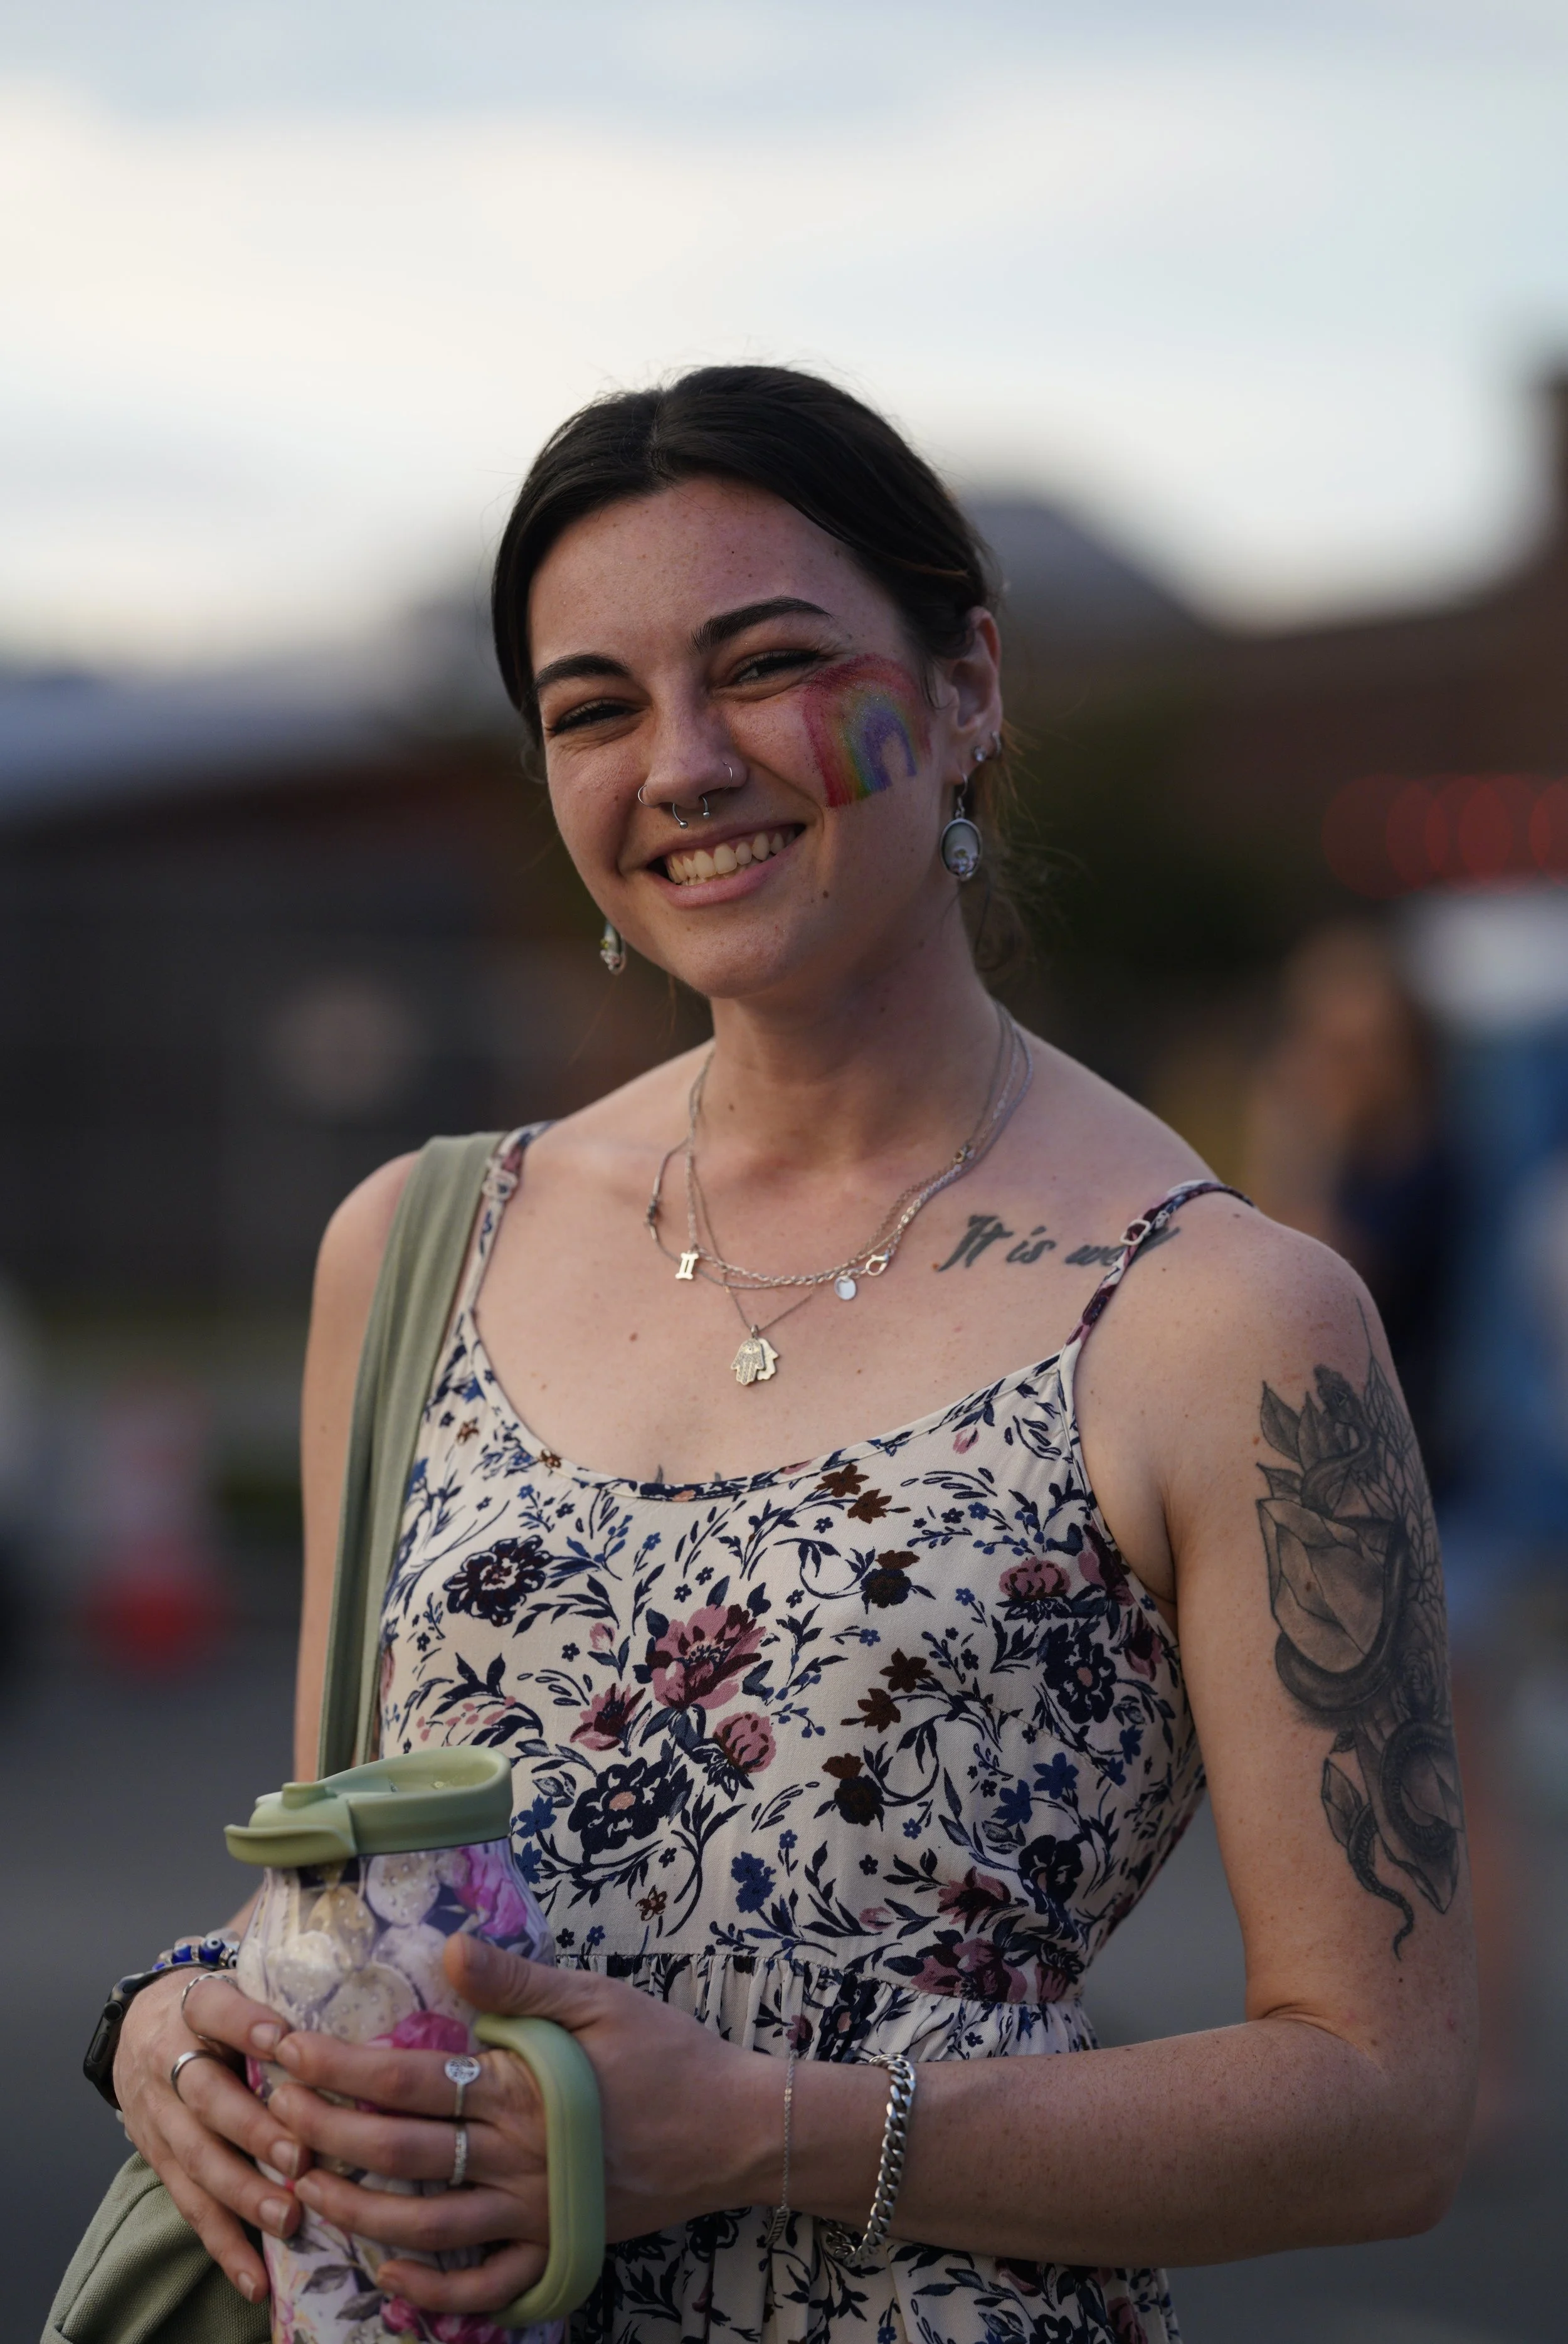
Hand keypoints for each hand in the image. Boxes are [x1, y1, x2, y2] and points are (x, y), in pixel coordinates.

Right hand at [113, 1969, 309, 2307]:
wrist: (138, 2028)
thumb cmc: (217, 2006)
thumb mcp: (236, 1979)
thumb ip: (284, 1985)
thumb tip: (360, 1976)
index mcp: (192, 2006)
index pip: (214, 2008)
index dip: (245, 2023)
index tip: (283, 2040)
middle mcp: (168, 2062)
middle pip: (206, 2096)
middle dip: (254, 2130)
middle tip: (301, 2158)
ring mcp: (160, 2118)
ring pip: (198, 2159)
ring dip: (244, 2194)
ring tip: (289, 2219)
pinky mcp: (160, 2162)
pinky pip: (191, 2207)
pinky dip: (225, 2245)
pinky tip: (257, 2278)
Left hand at [269, 1933, 769, 2323]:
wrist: (735, 2128)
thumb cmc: (667, 2051)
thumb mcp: (598, 1997)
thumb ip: (518, 1978)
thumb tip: (448, 1944)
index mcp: (521, 2086)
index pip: (405, 2079)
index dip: (337, 2066)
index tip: (284, 2050)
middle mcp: (518, 2157)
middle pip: (399, 2154)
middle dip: (323, 2136)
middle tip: (272, 2118)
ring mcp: (536, 2212)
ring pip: (424, 2228)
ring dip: (354, 2213)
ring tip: (301, 2192)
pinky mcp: (557, 2248)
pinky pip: (484, 2287)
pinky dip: (432, 2291)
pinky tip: (388, 2277)